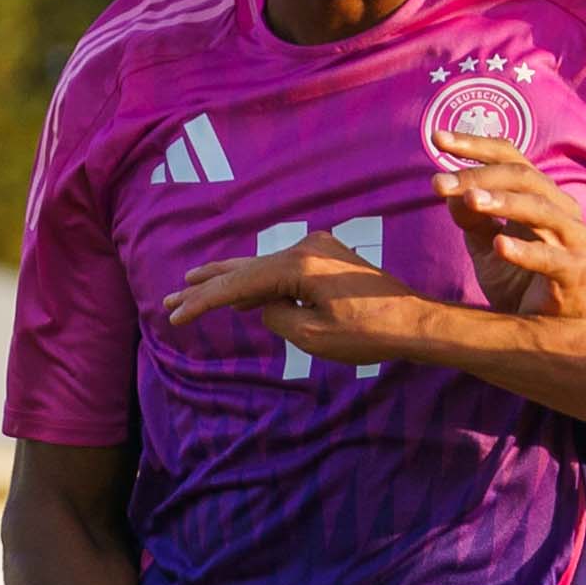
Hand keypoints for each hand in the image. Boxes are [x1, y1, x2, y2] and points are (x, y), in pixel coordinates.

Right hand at [164, 238, 443, 365]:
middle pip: (244, 269)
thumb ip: (277, 318)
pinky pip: (282, 271)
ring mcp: (318, 249)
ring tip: (192, 288)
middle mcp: (305, 248)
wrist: (415, 322)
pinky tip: (240, 296)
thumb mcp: (313, 336)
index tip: (176, 316)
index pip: (238, 284)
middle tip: (171, 298)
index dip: (203, 301)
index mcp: (298, 265)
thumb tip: (266, 307)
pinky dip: (259, 284)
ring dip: (229, 282)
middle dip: (206, 287)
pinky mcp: (328, 259)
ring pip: (261, 268)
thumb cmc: (369, 333)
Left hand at [427, 129, 585, 320]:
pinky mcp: (574, 273)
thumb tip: (445, 188)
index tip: (437, 138)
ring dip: (503, 202)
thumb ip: (470, 217)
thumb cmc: (520, 281)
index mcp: (540, 196)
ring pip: (540, 209)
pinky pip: (550, 258)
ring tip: (469, 201)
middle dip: (478, 176)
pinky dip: (525, 251)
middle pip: (522, 177)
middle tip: (439, 182)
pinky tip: (499, 246)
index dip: (475, 145)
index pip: (509, 157)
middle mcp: (560, 209)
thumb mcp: (485, 246)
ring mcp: (571, 240)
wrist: (549, 330)